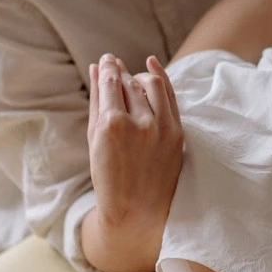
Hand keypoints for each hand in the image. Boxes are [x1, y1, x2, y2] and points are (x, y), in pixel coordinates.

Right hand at [87, 54, 183, 232]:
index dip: (108, 67)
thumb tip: (96, 68)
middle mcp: (139, 123)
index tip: (106, 60)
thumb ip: (97, 102)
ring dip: (140, 77)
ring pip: (152, 84)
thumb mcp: (94, 140)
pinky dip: (161, 78)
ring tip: (132, 79)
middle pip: (131, 83)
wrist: (137, 211)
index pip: (112, 82)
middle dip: (121, 72)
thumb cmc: (109, 177)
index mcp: (112, 125)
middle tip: (115, 67)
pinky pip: (170, 96)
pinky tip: (152, 66)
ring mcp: (162, 128)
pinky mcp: (177, 134)